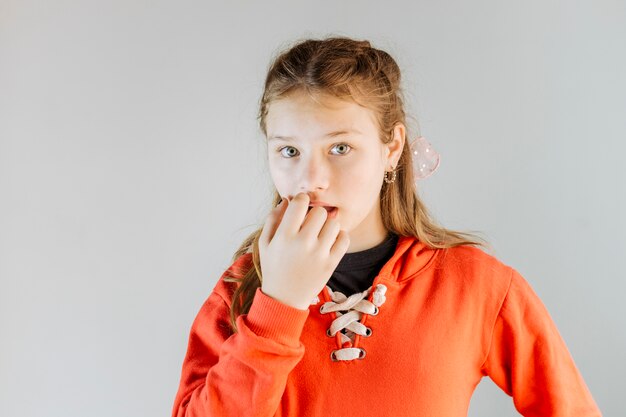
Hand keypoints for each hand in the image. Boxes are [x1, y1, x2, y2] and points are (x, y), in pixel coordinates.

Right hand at [258, 192, 349, 309]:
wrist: (284, 299)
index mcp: (284, 236)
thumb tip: (288, 199)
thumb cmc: (273, 268)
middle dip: (315, 213)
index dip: (301, 200)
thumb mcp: (265, 243)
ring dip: (328, 225)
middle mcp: (303, 243)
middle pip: (320, 211)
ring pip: (334, 223)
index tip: (300, 206)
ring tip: (320, 233)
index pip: (300, 203)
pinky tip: (329, 241)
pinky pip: (344, 238)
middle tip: (310, 223)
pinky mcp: (331, 263)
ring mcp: (319, 254)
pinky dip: (340, 236)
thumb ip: (273, 218)